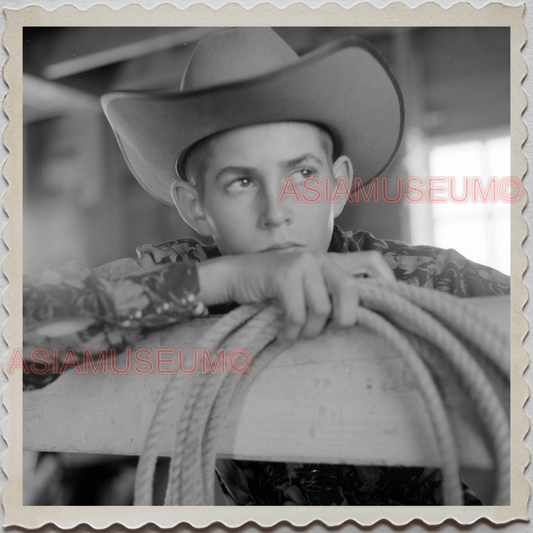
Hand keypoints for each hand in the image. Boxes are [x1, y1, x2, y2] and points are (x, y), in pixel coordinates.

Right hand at [198, 251, 393, 340]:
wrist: (236, 276)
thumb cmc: (273, 288)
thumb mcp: (306, 289)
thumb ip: (329, 296)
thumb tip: (353, 322)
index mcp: (331, 263)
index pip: (372, 262)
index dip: (388, 282)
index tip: (389, 308)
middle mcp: (321, 259)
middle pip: (352, 290)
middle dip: (345, 319)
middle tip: (331, 330)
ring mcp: (303, 264)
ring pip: (322, 309)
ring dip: (309, 332)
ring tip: (297, 334)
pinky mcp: (284, 274)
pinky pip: (297, 314)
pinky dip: (291, 332)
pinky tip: (283, 334)